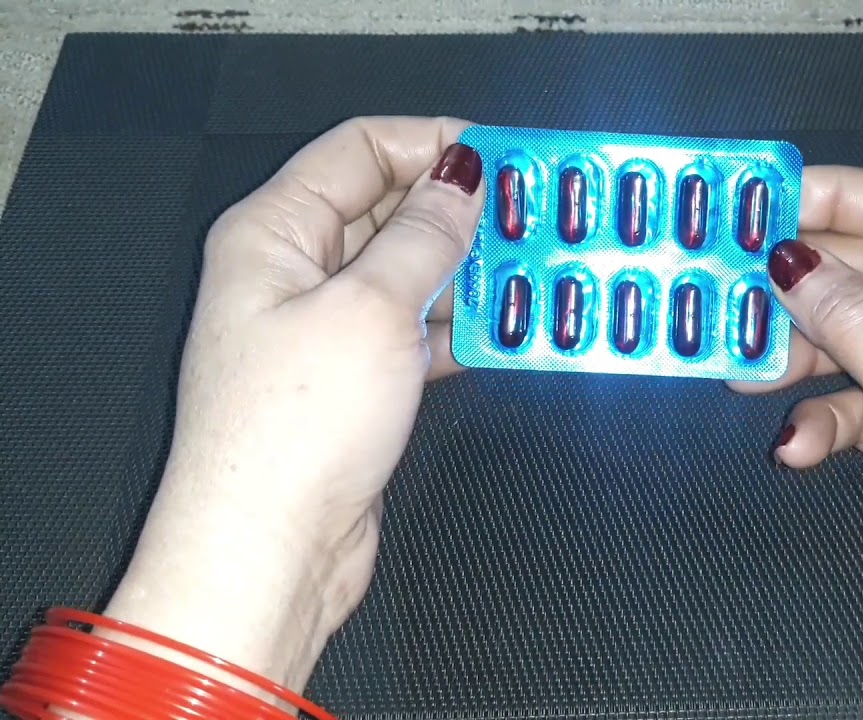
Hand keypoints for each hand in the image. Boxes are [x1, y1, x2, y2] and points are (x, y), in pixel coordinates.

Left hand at [101, 117, 483, 699]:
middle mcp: (293, 273)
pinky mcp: (355, 382)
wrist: (270, 553)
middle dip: (460, 210)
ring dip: (470, 273)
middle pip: (387, 209)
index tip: (504, 155)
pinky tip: (508, 331)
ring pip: (410, 274)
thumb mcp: (372, 310)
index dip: (433, 142)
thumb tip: (461, 179)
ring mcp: (324, 329)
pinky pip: (416, 332)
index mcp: (274, 232)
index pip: (359, 149)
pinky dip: (461, 329)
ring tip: (535, 271)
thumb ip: (424, 237)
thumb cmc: (290, 434)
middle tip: (532, 213)